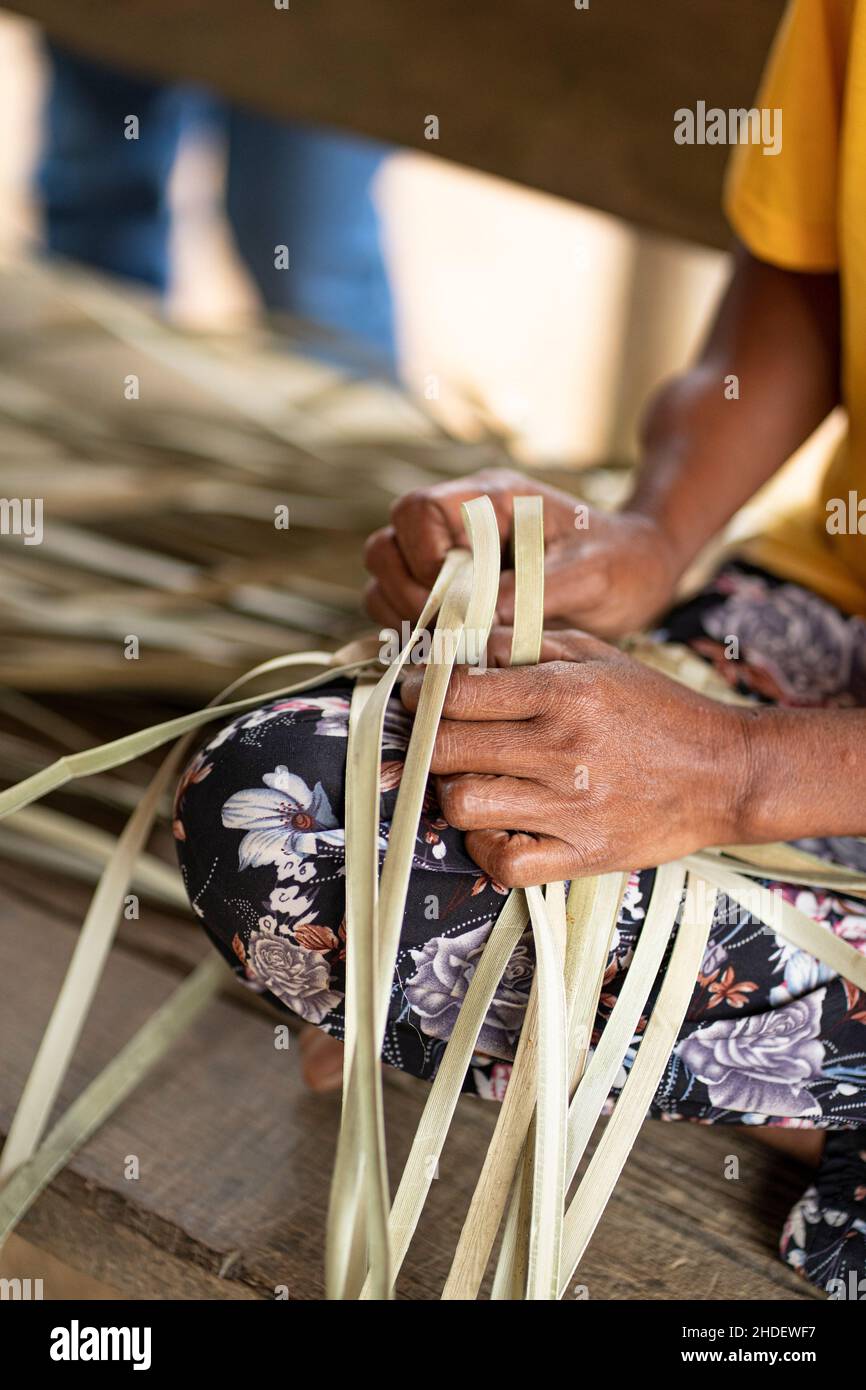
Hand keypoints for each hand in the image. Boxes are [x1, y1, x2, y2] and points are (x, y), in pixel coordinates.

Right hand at [364, 467, 681, 637]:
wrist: (638, 576)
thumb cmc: (621, 563)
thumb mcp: (590, 573)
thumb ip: (534, 591)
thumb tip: (476, 619)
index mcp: (488, 501)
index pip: (417, 510)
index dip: (423, 555)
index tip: (460, 594)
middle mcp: (459, 527)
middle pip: (386, 547)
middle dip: (407, 593)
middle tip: (449, 629)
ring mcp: (450, 562)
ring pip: (386, 582)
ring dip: (405, 618)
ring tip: (452, 646)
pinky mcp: (452, 597)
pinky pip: (403, 613)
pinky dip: (414, 635)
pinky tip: (453, 655)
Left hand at [400, 630, 749, 886]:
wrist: (726, 771)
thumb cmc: (656, 708)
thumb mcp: (597, 655)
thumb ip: (525, 645)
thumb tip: (457, 649)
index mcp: (566, 693)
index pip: (458, 693)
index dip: (422, 693)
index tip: (418, 695)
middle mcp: (564, 750)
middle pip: (446, 750)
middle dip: (427, 741)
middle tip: (436, 738)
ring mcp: (573, 809)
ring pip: (462, 805)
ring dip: (453, 792)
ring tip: (472, 779)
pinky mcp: (584, 855)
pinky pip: (503, 864)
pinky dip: (486, 848)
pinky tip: (498, 825)